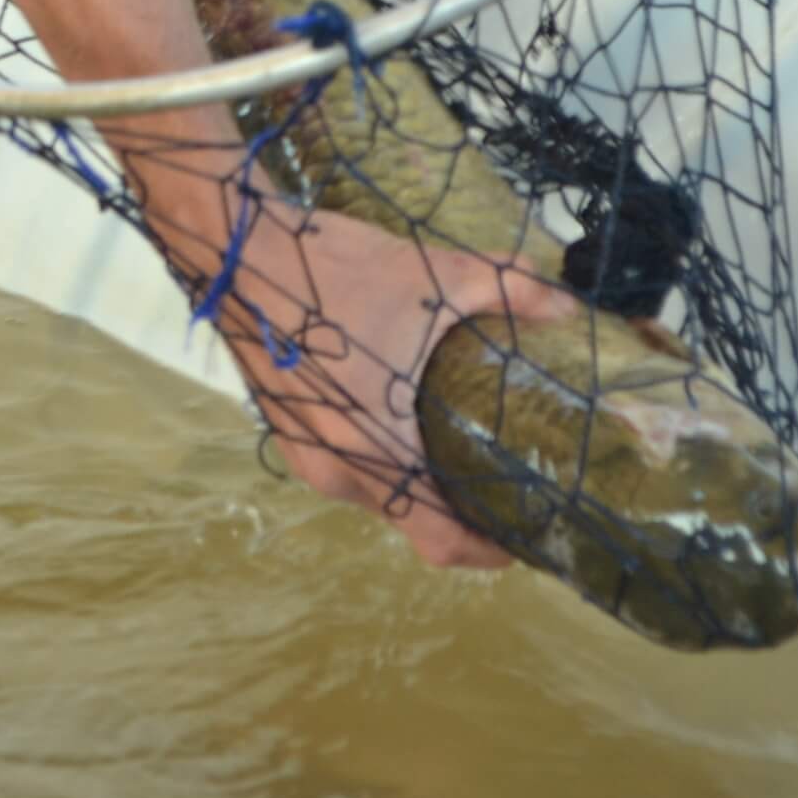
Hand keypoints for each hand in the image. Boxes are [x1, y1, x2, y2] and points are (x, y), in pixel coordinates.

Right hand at [172, 193, 577, 569]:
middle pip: (412, 520)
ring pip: (377, 495)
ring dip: (418, 484)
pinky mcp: (284, 430)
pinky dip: (381, 460)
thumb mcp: (434, 274)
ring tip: (459, 446)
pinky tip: (402, 416)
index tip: (528, 535)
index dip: (490, 551)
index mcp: (376, 449)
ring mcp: (304, 453)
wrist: (231, 246)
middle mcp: (336, 470)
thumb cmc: (332, 268)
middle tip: (506, 481)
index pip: (443, 539)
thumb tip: (566, 307)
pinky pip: (346, 468)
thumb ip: (508, 291)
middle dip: (461, 511)